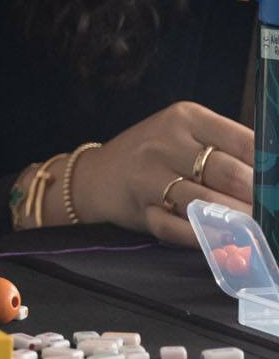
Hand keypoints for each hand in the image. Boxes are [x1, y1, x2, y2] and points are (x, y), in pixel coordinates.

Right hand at [70, 101, 255, 247]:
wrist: (97, 175)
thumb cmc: (154, 154)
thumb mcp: (186, 133)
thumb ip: (226, 146)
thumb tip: (272, 173)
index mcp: (185, 118)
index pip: (243, 140)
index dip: (269, 166)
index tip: (277, 183)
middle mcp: (165, 143)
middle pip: (229, 173)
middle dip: (259, 196)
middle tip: (271, 208)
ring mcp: (149, 176)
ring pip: (207, 203)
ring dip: (239, 222)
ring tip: (255, 228)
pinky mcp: (140, 208)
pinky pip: (178, 227)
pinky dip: (204, 238)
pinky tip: (222, 241)